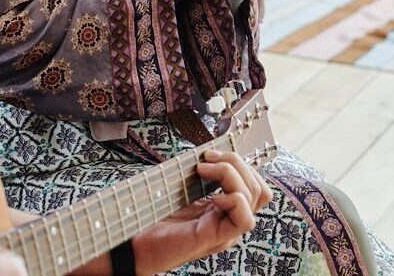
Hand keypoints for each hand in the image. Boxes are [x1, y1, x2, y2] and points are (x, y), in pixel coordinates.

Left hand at [131, 151, 272, 274]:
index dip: (240, 163)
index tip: (211, 153)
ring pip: (253, 197)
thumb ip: (200, 174)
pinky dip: (233, 199)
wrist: (137, 241)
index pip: (254, 184)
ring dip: (230, 174)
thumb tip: (209, 152)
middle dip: (235, 161)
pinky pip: (243, 219)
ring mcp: (225, 230)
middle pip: (257, 187)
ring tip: (203, 170)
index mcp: (224, 206)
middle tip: (206, 158)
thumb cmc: (156, 213)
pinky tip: (212, 195)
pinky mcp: (214, 238)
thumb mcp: (182, 186)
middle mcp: (229, 219)